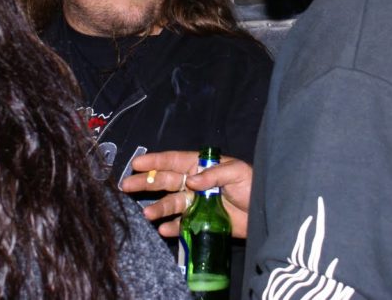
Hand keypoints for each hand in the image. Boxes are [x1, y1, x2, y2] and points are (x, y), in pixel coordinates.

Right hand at [119, 150, 253, 237]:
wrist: (264, 212)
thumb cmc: (253, 185)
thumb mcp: (237, 172)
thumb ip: (214, 174)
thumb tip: (192, 181)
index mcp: (201, 166)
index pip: (173, 161)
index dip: (155, 161)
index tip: (137, 163)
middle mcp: (193, 183)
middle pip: (165, 181)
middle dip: (146, 183)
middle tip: (127, 185)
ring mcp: (195, 202)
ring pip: (170, 203)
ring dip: (158, 208)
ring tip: (147, 214)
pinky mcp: (200, 221)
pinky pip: (182, 224)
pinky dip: (172, 227)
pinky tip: (163, 229)